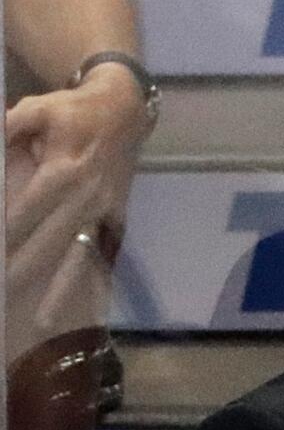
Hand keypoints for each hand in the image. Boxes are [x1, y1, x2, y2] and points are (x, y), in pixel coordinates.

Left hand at [5, 63, 150, 355]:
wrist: (124, 109)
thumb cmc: (73, 110)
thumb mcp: (36, 109)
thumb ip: (9, 129)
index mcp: (66, 170)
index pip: (29, 209)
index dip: (8, 232)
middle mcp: (87, 197)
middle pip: (52, 241)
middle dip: (24, 270)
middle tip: (1, 294)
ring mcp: (104, 211)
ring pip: (80, 255)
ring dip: (61, 289)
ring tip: (42, 319)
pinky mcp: (115, 218)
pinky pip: (101, 254)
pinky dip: (90, 281)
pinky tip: (80, 306)